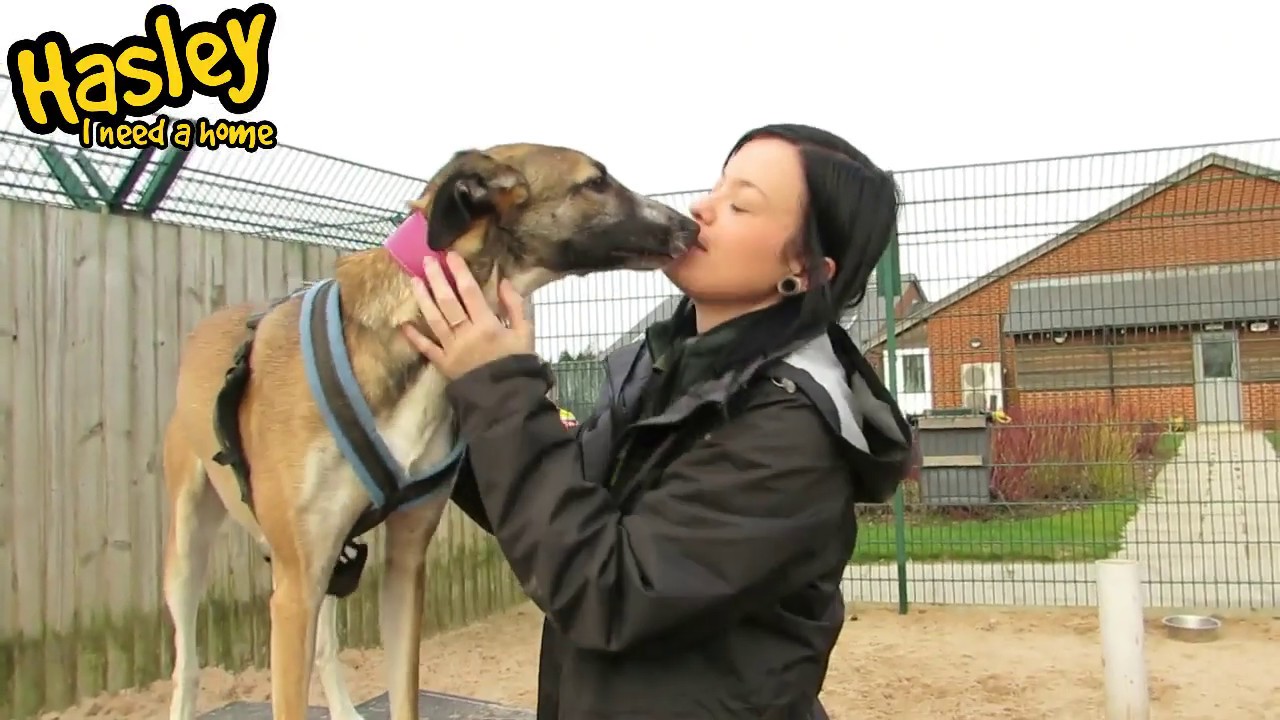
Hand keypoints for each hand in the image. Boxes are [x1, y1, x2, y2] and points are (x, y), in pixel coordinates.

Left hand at [401, 252, 534, 379]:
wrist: (506, 398)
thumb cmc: (517, 363)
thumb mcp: (525, 333)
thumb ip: (516, 306)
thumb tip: (503, 281)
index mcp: (487, 325)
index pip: (470, 293)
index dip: (460, 272)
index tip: (451, 255)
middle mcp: (465, 334)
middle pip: (448, 302)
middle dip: (437, 279)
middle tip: (427, 261)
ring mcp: (451, 349)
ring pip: (434, 320)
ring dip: (423, 299)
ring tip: (414, 281)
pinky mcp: (443, 364)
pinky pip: (427, 348)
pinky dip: (414, 337)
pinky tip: (404, 324)